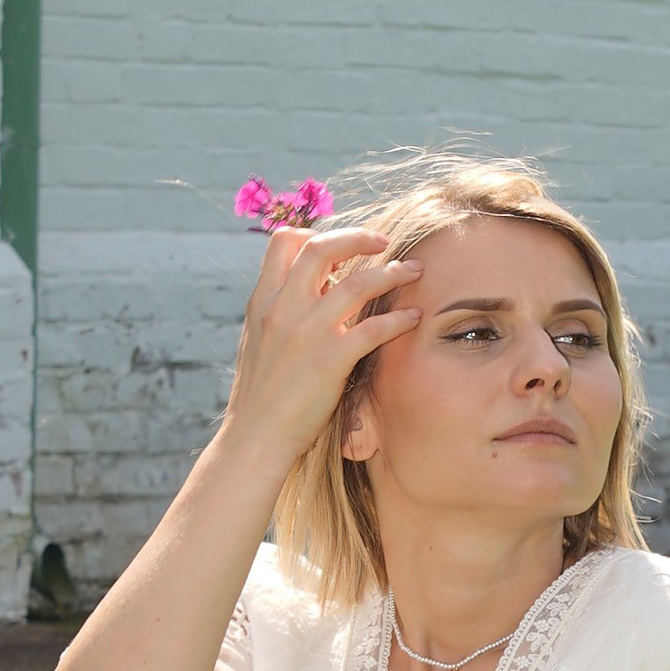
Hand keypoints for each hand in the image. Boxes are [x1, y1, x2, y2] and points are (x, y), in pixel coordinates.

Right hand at [222, 222, 424, 461]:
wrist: (255, 437)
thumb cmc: (260, 396)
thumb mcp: (258, 341)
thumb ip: (279, 312)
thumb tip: (310, 292)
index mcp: (263, 301)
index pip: (284, 243)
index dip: (315, 234)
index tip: (341, 243)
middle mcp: (283, 309)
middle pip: (322, 248)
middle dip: (359, 237)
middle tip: (385, 241)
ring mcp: (307, 333)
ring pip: (357, 283)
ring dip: (392, 272)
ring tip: (414, 270)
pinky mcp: (330, 360)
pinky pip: (374, 329)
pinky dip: (399, 319)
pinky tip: (414, 318)